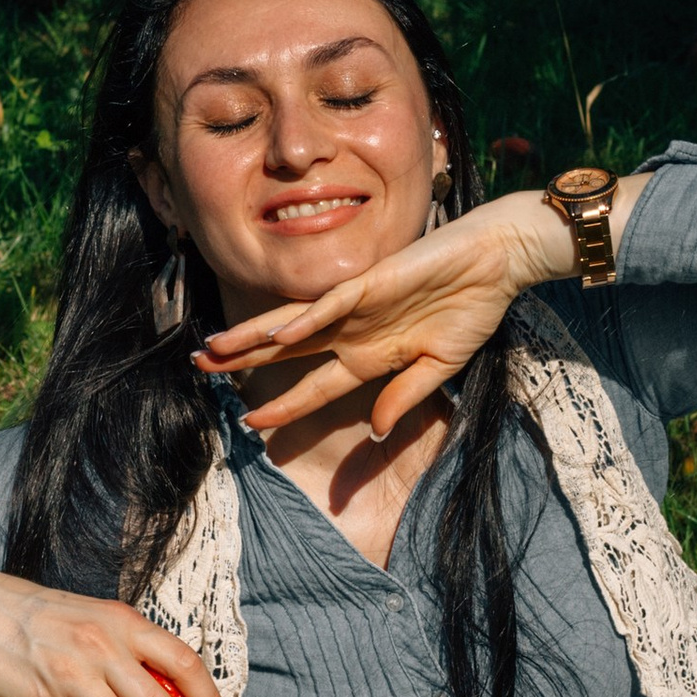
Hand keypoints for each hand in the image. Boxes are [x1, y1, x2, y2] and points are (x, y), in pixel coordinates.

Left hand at [195, 191, 579, 438]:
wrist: (497, 264)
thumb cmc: (470, 310)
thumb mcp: (437, 368)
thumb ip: (403, 398)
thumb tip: (375, 432)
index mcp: (368, 355)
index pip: (314, 386)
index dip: (283, 405)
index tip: (250, 422)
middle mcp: (352, 330)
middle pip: (286, 350)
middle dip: (242, 360)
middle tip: (198, 368)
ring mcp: (357, 306)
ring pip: (293, 324)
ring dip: (253, 337)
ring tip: (214, 349)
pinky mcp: (371, 282)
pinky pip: (332, 304)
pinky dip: (306, 318)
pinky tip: (278, 333)